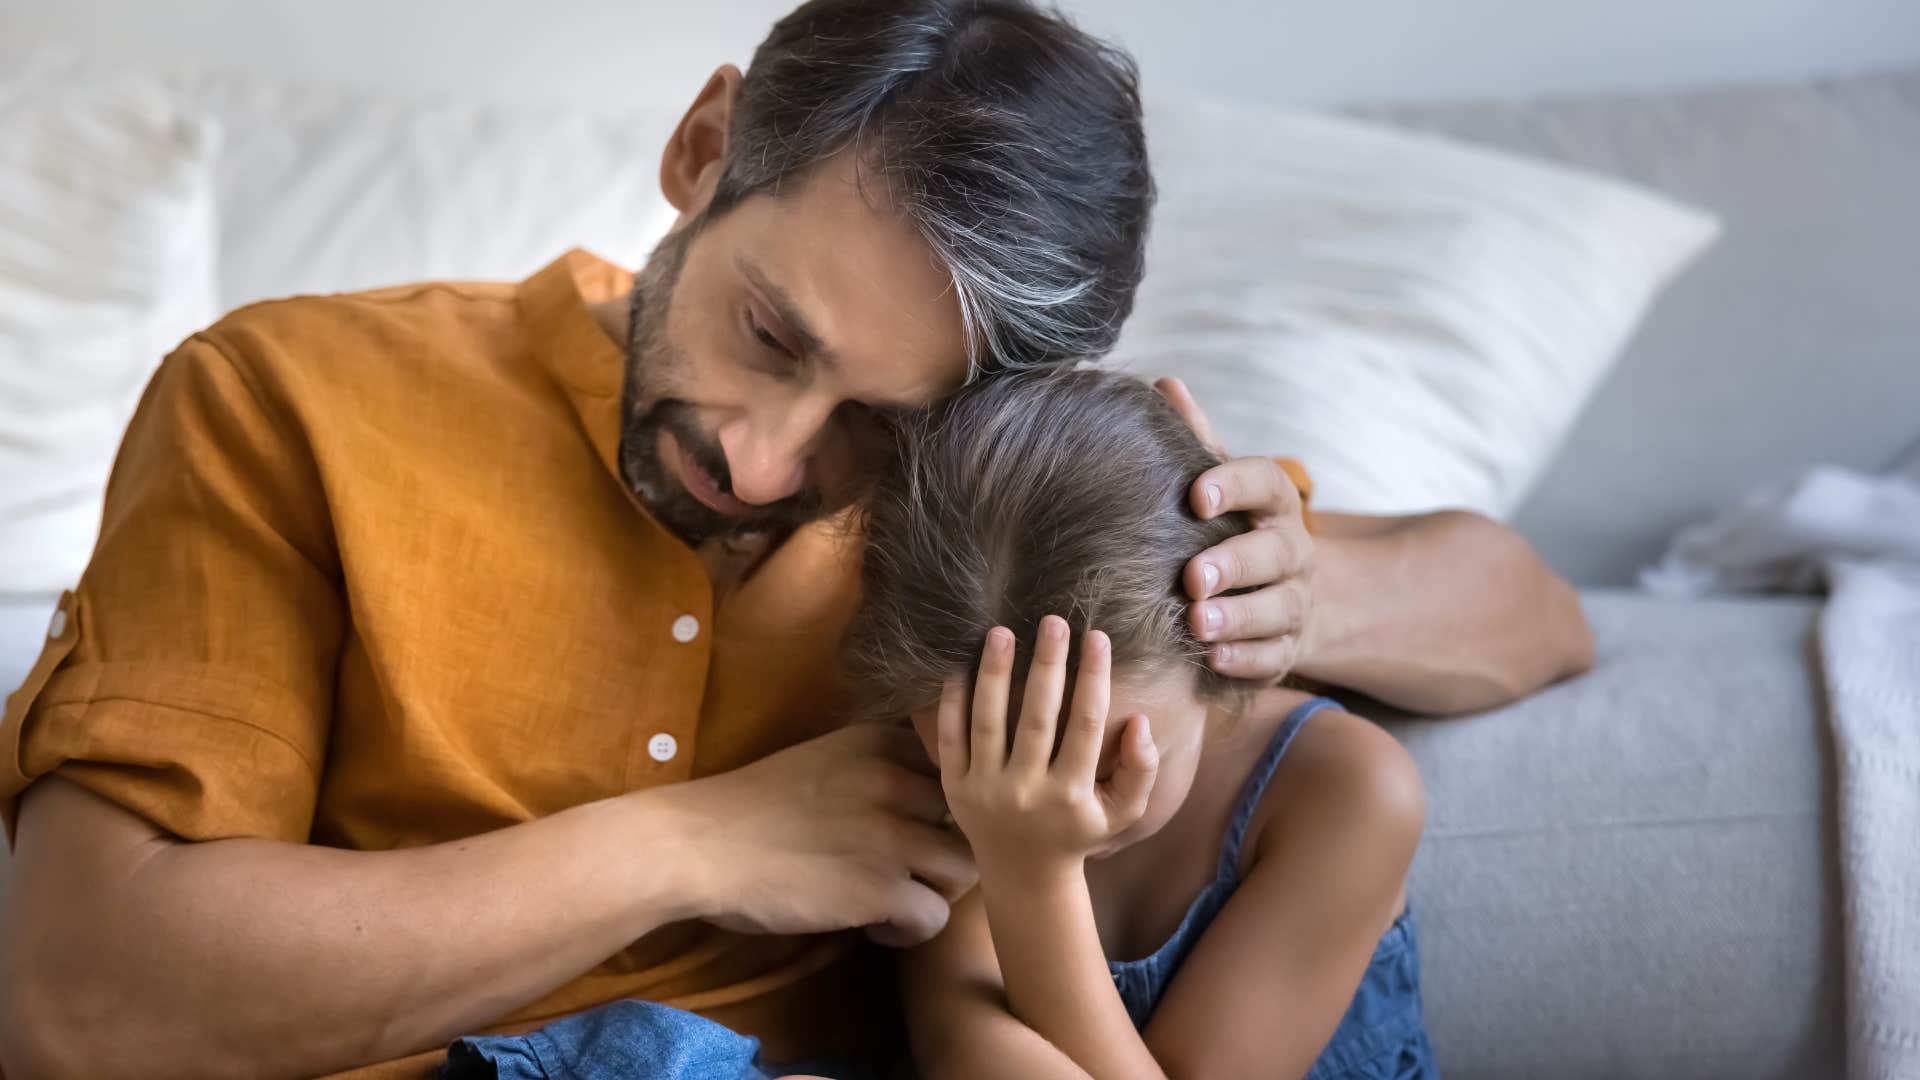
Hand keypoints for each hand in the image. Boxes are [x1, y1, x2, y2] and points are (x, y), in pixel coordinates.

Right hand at [657, 723, 977, 946]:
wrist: (697, 845)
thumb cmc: (749, 807)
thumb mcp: (823, 759)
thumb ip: (876, 768)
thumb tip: (925, 799)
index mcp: (880, 742)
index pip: (957, 768)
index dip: (942, 805)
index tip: (915, 826)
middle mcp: (894, 781)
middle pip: (969, 819)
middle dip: (946, 850)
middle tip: (909, 872)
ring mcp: (892, 835)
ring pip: (964, 869)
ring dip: (936, 891)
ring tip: (895, 902)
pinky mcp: (880, 889)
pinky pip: (934, 917)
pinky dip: (910, 931)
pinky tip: (874, 927)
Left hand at [937, 616, 1159, 875]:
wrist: (1023, 873)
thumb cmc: (1078, 831)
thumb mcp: (1121, 812)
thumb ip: (1141, 770)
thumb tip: (1139, 722)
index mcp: (1069, 795)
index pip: (1084, 726)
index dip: (1093, 679)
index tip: (1097, 637)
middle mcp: (1025, 792)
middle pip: (1035, 718)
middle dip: (1046, 666)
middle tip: (1053, 621)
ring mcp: (985, 789)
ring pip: (988, 722)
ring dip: (993, 674)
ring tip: (1001, 632)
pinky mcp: (955, 786)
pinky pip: (951, 737)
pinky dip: (953, 701)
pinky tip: (961, 665)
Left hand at [1156, 376, 1315, 682]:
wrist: (1285, 591)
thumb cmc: (1232, 526)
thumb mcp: (1219, 483)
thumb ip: (1195, 441)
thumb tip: (1164, 385)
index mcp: (1273, 503)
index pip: (1264, 483)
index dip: (1234, 486)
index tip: (1196, 494)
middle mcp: (1292, 551)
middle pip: (1274, 554)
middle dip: (1235, 565)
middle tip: (1192, 577)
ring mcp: (1295, 602)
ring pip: (1277, 610)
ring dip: (1238, 618)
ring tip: (1197, 622)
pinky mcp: (1288, 648)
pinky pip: (1275, 657)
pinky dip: (1246, 660)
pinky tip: (1213, 660)